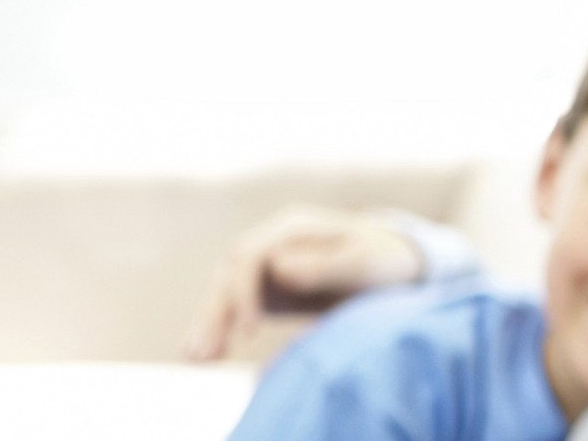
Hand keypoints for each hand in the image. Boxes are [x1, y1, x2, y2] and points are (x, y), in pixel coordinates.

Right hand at [183, 204, 423, 359]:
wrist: (393, 265)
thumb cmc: (383, 260)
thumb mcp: (364, 262)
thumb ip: (325, 266)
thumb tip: (279, 268)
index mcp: (293, 228)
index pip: (251, 257)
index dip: (245, 291)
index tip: (249, 329)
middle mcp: (271, 243)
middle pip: (229, 275)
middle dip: (214, 313)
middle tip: (202, 353)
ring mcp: (266, 266)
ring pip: (225, 292)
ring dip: (209, 324)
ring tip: (194, 359)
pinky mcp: (267, 290)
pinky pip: (235, 309)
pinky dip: (220, 329)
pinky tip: (205, 356)